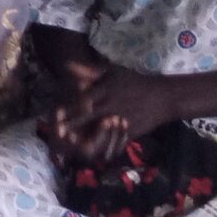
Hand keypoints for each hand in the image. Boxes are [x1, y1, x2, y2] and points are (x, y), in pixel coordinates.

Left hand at [42, 60, 174, 167]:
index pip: (83, 100)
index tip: (55, 113)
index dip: (69, 108)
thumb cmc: (134, 81)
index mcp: (105, 91)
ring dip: (85, 137)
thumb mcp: (112, 72)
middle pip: (88, 116)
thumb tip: (66, 64)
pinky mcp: (130, 131)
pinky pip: (115, 141)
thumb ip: (88, 70)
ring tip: (71, 144)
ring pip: (100, 131)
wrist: (161, 97)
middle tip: (56, 131)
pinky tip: (92, 152)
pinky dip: (104, 146)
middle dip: (72, 124)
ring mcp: (121, 120)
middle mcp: (111, 106)